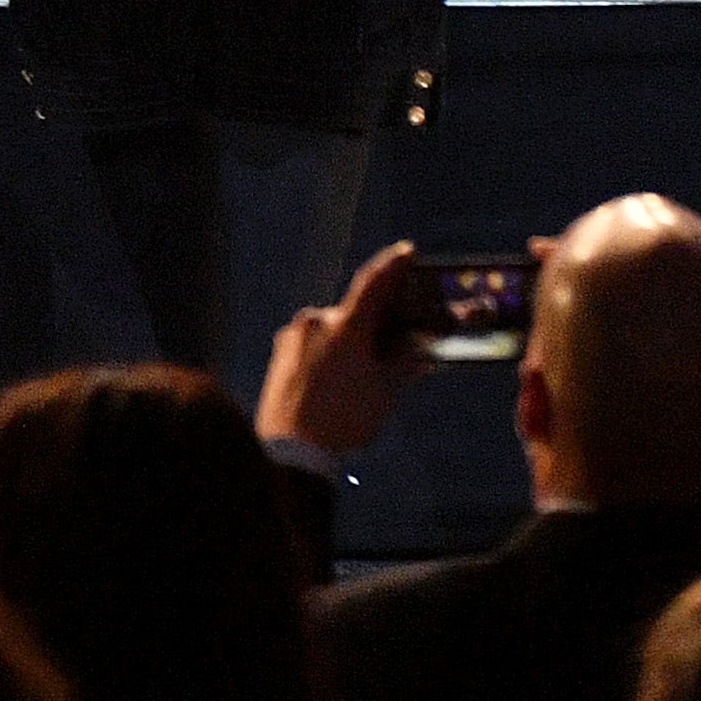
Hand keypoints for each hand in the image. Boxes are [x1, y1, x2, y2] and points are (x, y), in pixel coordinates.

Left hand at [265, 239, 429, 457]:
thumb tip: (419, 346)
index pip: (374, 283)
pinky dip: (331, 352)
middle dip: (376, 323)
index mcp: (345, 326)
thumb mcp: (385, 391)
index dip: (393, 266)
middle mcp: (315, 321)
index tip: (406, 252)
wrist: (291, 449)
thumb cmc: (344, 420)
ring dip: (352, 342)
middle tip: (394, 339)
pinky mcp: (280, 352)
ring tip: (364, 375)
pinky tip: (339, 380)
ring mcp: (293, 336)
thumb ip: (405, 362)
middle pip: (355, 312)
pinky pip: (314, 343)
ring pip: (334, 330)